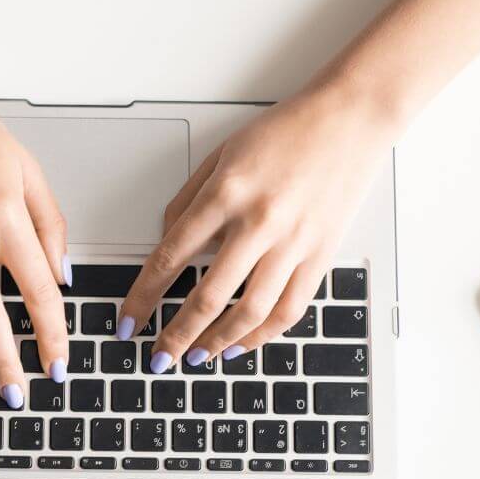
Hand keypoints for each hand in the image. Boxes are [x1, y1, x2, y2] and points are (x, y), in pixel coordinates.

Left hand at [118, 82, 396, 370]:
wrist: (350, 120)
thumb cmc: (286, 132)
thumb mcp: (222, 154)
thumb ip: (188, 200)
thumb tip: (166, 242)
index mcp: (225, 194)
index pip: (170, 257)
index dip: (144, 297)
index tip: (129, 321)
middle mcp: (258, 222)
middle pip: (207, 296)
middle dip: (177, 336)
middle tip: (160, 357)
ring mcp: (293, 243)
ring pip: (249, 312)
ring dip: (218, 343)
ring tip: (197, 358)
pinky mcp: (321, 255)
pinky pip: (289, 309)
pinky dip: (262, 335)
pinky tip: (242, 345)